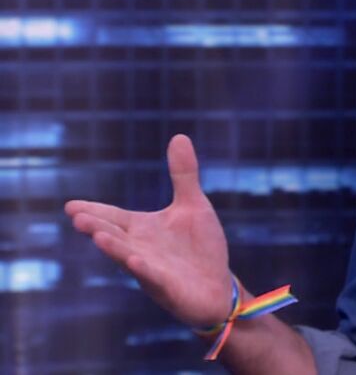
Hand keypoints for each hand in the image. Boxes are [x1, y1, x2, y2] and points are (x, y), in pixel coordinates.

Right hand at [65, 134, 232, 328]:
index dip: (94, 211)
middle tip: (76, 216)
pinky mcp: (169, 288)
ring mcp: (153, 270)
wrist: (218, 286)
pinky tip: (134, 260)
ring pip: (129, 258)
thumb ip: (183, 174)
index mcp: (142, 229)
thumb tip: (179, 136)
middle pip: (115, 236)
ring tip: (97, 236)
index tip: (70, 205)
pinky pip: (154, 278)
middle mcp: (140, 249)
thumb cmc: (200, 247)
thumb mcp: (193, 205)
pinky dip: (145, 269)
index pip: (113, 218)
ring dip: (114, 248)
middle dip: (97, 227)